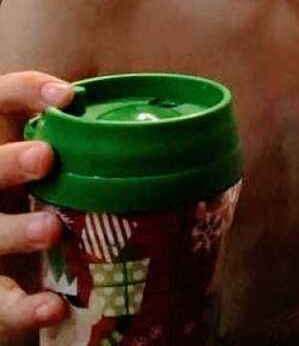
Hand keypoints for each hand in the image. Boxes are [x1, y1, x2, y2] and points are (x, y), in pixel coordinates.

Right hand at [0, 72, 72, 334]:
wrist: (17, 276)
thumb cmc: (56, 201)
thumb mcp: (68, 166)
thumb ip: (97, 148)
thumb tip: (180, 138)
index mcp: (4, 147)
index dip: (26, 91)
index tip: (69, 96)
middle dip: (6, 162)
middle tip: (45, 158)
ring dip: (14, 231)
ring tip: (52, 230)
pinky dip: (21, 309)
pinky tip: (54, 306)